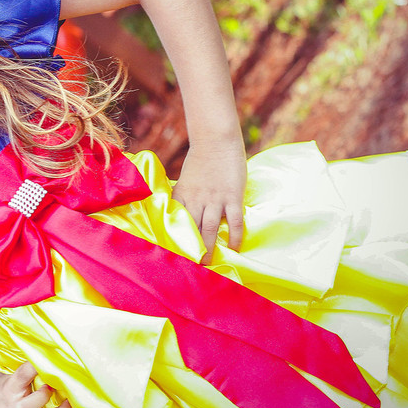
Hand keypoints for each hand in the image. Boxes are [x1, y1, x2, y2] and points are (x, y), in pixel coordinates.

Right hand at [0, 362, 72, 407]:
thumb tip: (39, 347)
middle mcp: (15, 407)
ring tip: (70, 403)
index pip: (23, 374)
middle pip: (32, 404)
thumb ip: (19, 366)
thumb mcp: (2, 375)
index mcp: (9, 388)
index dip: (36, 366)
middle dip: (47, 394)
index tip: (50, 358)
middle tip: (59, 385)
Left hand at [172, 137, 245, 262]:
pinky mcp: (232, 197)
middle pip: (191, 230)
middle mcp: (195, 200)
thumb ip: (185, 198)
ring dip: (208, 248)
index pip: (174, 222)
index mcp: (181, 196)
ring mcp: (214, 199)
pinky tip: (235, 248)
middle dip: (190, 249)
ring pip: (209, 229)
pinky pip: (233, 220)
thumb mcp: (185, 180)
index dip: (174, 240)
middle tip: (190, 267)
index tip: (172, 256)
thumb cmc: (201, 160)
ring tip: (208, 263)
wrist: (215, 140)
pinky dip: (234, 236)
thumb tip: (182, 214)